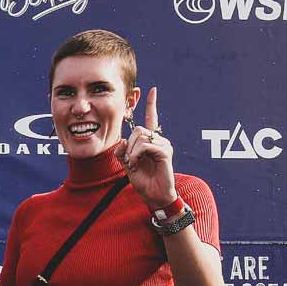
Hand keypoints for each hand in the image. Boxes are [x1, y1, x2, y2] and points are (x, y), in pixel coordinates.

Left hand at [121, 86, 177, 208]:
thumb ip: (122, 153)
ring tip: (135, 164)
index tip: (152, 90)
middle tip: (130, 160)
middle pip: (138, 129)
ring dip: (132, 152)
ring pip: (140, 137)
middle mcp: (159, 140)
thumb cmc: (143, 181)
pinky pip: (145, 146)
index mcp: (151, 141)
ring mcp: (164, 145)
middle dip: (129, 145)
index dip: (151, 104)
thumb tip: (121, 141)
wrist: (154, 196)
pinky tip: (137, 164)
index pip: (152, 119)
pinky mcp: (165, 152)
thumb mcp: (127, 165)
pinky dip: (136, 155)